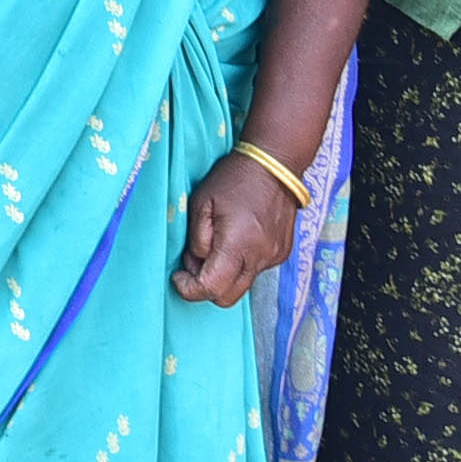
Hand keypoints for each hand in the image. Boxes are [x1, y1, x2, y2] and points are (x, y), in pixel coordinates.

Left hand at [172, 152, 298, 306]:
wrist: (276, 163)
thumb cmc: (235, 178)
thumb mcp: (201, 202)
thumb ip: (196, 238)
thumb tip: (195, 262)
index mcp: (237, 244)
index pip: (211, 288)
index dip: (189, 289)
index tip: (178, 277)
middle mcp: (259, 257)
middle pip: (227, 297)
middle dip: (207, 287)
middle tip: (195, 261)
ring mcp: (274, 257)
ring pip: (242, 284)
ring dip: (225, 273)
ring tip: (219, 243)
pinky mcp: (282, 253)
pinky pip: (256, 270)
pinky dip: (242, 262)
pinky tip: (239, 237)